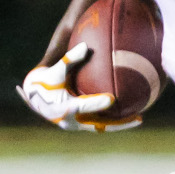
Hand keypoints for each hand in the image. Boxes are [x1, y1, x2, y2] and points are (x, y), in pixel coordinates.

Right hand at [16, 42, 139, 131]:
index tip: (112, 98)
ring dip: (119, 124)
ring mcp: (77, 125)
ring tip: (139, 118)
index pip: (82, 106)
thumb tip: (85, 46)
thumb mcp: (55, 70)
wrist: (35, 97)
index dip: (96, 103)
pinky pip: (100, 123)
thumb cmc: (46, 80)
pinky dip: (114, 119)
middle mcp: (70, 121)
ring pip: (102, 127)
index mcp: (62, 108)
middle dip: (118, 124)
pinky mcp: (81, 124)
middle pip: (98, 125)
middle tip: (137, 118)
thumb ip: (69, 59)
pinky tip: (131, 111)